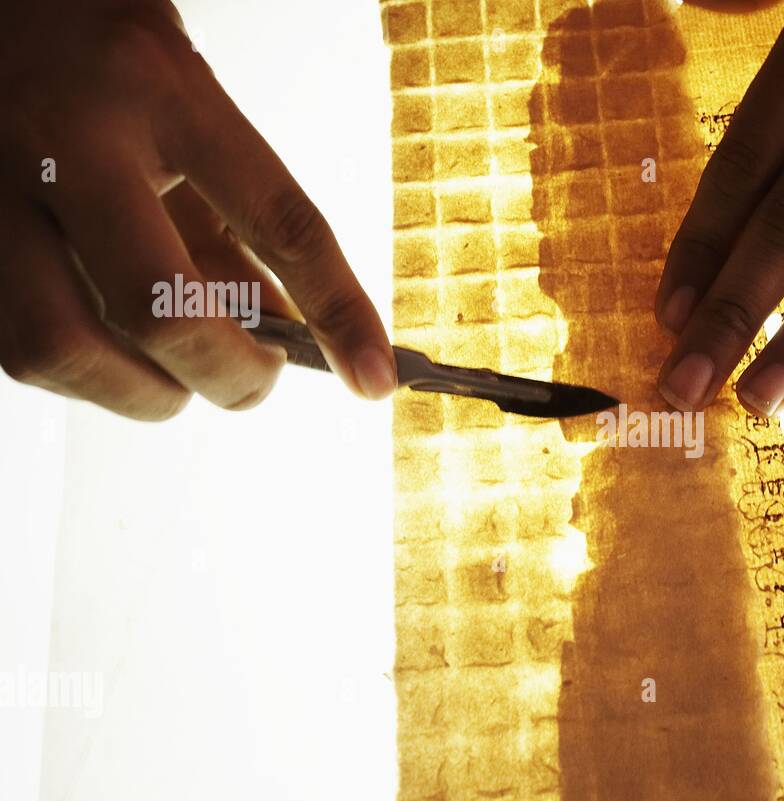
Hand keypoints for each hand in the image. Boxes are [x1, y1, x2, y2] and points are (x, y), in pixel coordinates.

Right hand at [0, 0, 394, 419]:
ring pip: (59, 345)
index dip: (340, 314)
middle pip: (157, 307)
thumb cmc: (101, 53)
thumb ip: (237, 222)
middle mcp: (67, 135)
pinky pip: (10, 342)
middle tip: (254, 380)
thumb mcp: (191, 108)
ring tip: (175, 376)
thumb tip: (288, 334)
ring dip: (138, 392)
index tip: (375, 379)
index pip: (279, 219)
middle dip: (225, 374)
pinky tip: (108, 348)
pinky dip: (77, 373)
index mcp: (159, 89)